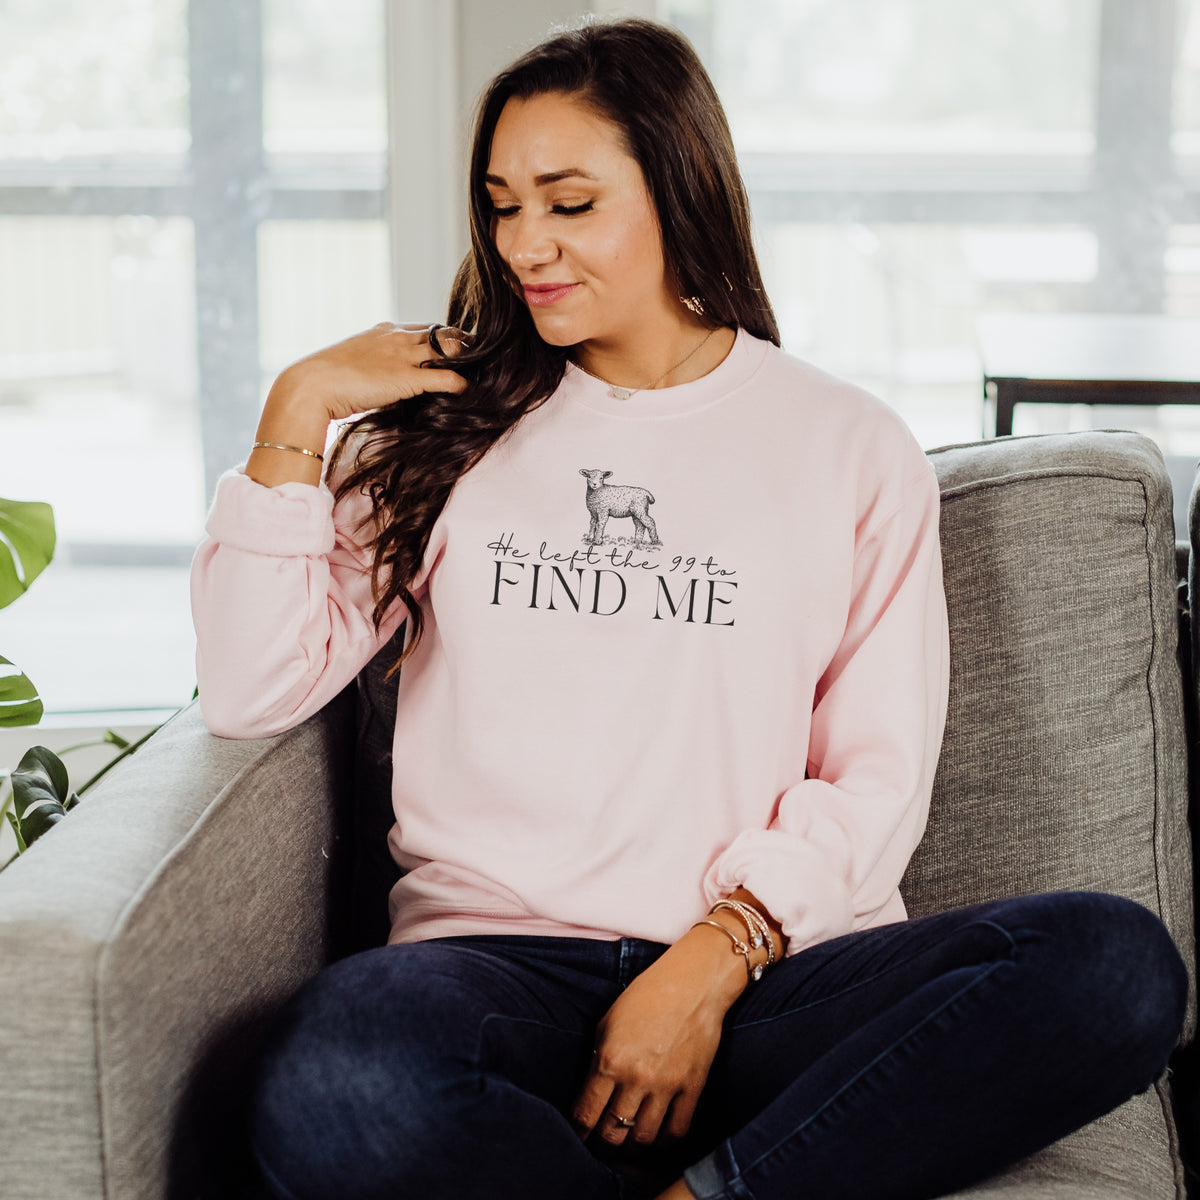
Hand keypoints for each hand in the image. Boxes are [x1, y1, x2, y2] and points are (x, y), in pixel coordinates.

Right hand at [271, 320, 471, 425]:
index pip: (425, 327)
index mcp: (383, 331)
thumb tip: (382, 378)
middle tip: (482, 356)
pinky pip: (445, 378)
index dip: (444, 338)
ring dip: (468, 360)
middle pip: (443, 333)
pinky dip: (462, 383)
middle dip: (464, 344)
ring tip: (484, 370)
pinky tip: (470, 390)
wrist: (310, 385)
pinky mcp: (407, 378)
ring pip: (449, 349)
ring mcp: (403, 356)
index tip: (458, 348)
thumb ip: (373, 364)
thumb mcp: (353, 362)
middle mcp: (397, 337)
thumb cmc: (324, 379)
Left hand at [571, 940, 728, 1149]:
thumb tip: (590, 1093)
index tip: (578, 1137)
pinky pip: (675, 1132)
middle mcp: (636, 1078)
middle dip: (602, 1145)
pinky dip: (663, 1142)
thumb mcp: (608, 1022)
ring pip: (643, 1140)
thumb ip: (597, 1059)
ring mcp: (667, 1086)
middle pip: (612, 1134)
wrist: (693, 984)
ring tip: (626, 1146)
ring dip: (631, 1148)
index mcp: (610, 1059)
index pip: (586, 1114)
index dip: (579, 1133)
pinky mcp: (692, 1089)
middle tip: (600, 1146)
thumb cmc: (647, 996)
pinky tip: (655, 1137)